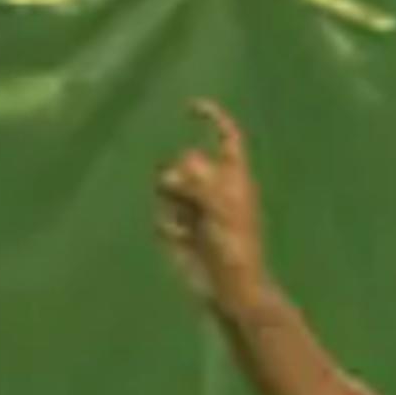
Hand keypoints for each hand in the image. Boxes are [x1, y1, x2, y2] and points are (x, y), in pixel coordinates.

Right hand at [155, 100, 271, 312]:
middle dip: (181, 175)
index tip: (190, 107)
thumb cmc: (234, 246)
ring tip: (188, 224)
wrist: (226, 286)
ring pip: (166, 183)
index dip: (213, 118)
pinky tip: (182, 239)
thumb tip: (173, 172)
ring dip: (173, 201)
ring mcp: (196, 206)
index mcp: (235, 176)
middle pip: (184, 159)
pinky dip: (167, 224)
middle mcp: (215, 186)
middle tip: (196, 203)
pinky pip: (160, 212)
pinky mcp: (179, 226)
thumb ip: (197, 178)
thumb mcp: (220, 204)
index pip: (228, 137)